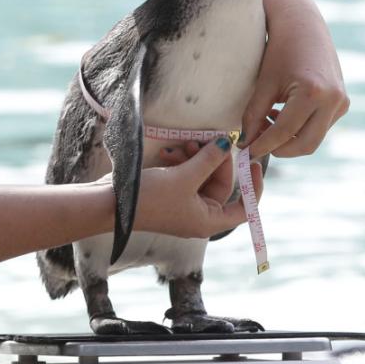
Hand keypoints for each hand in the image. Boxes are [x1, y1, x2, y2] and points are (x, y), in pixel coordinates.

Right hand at [133, 140, 262, 238]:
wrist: (111, 204)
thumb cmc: (150, 198)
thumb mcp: (185, 177)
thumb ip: (209, 160)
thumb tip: (227, 144)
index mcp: (208, 221)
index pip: (244, 209)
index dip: (253, 187)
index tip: (253, 163)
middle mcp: (198, 216)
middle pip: (220, 186)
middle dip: (215, 162)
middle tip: (211, 142)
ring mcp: (183, 205)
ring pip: (201, 177)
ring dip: (196, 158)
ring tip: (186, 145)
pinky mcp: (169, 194)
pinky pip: (185, 176)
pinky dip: (182, 162)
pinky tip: (171, 151)